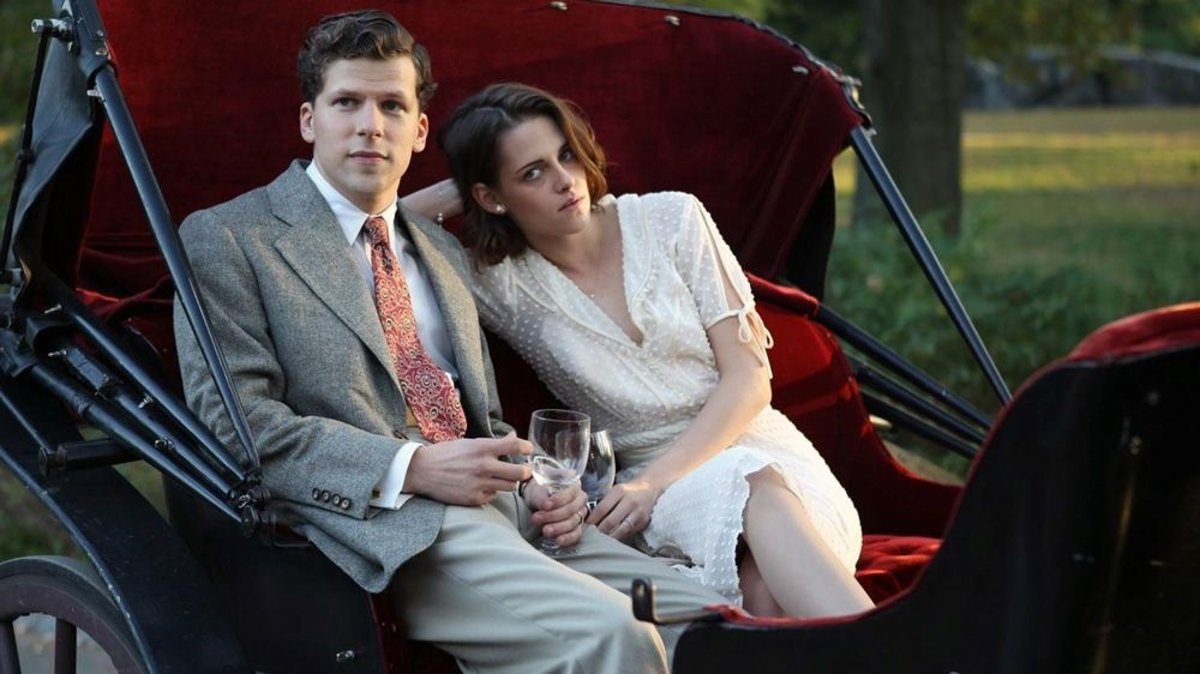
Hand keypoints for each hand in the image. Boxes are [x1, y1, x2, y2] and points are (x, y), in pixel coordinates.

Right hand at [404, 432, 530, 505]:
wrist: (421, 471)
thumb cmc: (446, 454)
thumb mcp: (469, 443)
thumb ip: (493, 443)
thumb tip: (513, 437)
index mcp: (483, 448)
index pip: (516, 446)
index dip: (527, 448)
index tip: (528, 450)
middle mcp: (483, 466)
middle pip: (520, 473)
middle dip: (525, 471)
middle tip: (523, 470)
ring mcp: (479, 484)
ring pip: (510, 487)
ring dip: (509, 482)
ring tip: (501, 477)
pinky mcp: (473, 499)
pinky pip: (493, 496)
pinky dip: (491, 491)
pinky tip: (482, 486)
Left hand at [528, 482, 588, 548]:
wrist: (537, 500)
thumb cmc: (539, 492)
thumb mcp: (537, 490)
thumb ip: (541, 496)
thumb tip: (543, 503)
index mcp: (574, 485)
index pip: (570, 493)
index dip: (558, 500)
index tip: (544, 505)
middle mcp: (580, 499)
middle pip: (571, 509)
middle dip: (553, 516)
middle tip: (537, 518)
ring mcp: (580, 514)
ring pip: (573, 522)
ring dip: (558, 527)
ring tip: (544, 530)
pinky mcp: (577, 527)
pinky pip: (576, 534)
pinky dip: (568, 538)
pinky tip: (559, 540)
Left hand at [587, 478, 660, 540]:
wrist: (649, 489)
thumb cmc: (627, 491)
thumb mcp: (614, 491)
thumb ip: (603, 502)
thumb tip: (588, 518)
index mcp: (619, 491)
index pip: (602, 508)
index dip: (592, 519)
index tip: (585, 525)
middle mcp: (630, 501)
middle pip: (610, 521)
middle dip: (599, 530)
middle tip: (591, 534)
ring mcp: (638, 513)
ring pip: (620, 530)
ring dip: (609, 536)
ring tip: (601, 539)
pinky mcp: (643, 522)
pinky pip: (628, 533)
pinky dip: (619, 536)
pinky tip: (612, 538)